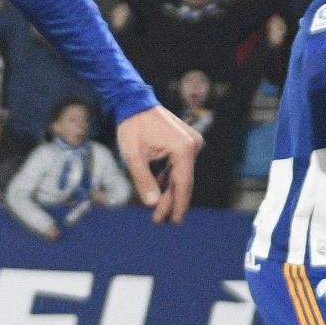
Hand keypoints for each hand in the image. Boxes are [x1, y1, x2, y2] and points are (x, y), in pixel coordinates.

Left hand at [115, 105, 201, 223]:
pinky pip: (179, 165)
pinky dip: (169, 177)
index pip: (183, 184)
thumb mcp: (133, 156)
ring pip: (181, 174)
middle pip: (182, 181)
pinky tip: (160, 192)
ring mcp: (192, 142)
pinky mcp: (187, 141)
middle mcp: (193, 145)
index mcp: (183, 149)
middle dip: (170, 202)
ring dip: (169, 191)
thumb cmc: (132, 127)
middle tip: (159, 221)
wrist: (134, 102)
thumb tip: (152, 204)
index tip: (173, 222)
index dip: (177, 205)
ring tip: (158, 212)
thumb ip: (144, 180)